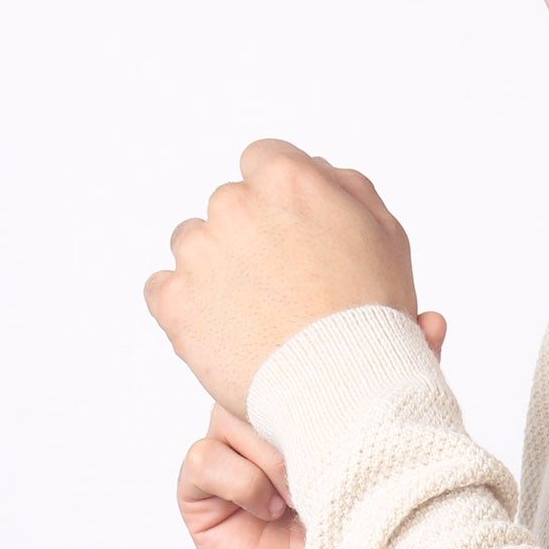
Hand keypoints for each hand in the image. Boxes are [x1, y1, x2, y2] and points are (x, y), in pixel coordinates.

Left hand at [145, 141, 419, 416]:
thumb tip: (315, 169)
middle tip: (283, 285)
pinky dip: (186, 305)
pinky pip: (162, 289)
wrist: (343, 388)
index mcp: (285, 179)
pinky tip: (222, 328)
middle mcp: (234, 204)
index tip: (292, 231)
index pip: (264, 160)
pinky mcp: (174, 301)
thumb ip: (346, 188)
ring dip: (216, 269)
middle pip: (229, 206)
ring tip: (256, 314)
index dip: (281, 198)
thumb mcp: (386, 235)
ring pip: (194, 245)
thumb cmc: (371, 316)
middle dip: (250, 237)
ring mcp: (199, 253)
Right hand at [179, 311, 447, 548]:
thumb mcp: (395, 450)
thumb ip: (406, 389)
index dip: (323, 358)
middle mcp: (264, 428)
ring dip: (274, 452)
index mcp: (304, 411)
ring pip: (233, 416)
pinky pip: (206, 456)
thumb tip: (434, 318)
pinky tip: (271, 509)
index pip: (298, 364)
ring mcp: (230, 458)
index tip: (362, 344)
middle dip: (296, 406)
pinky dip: (243, 479)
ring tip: (304, 490)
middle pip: (259, 384)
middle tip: (328, 439)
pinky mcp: (201, 494)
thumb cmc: (377, 529)